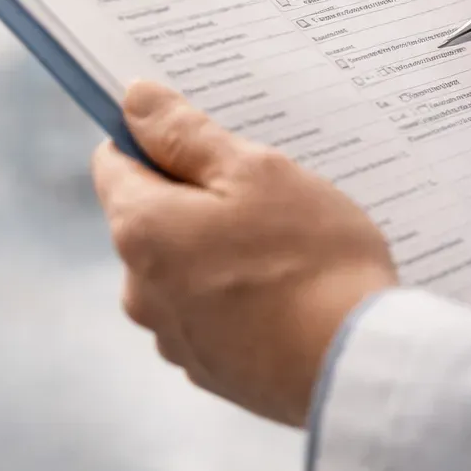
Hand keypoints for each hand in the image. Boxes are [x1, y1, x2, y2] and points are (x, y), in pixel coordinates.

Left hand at [91, 82, 398, 425]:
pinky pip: (211, 315)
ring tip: (286, 250)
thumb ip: (186, 133)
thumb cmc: (310, 258)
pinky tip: (288, 295)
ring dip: (218, 252)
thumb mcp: (255, 172)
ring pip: (183, 269)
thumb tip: (134, 99)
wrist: (355, 366)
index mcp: (141, 229)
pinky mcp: (210, 370)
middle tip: (265, 194)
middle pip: (152, 218)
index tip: (205, 138)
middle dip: (197, 199)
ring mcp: (174, 338)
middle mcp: (139, 290)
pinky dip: (238, 299)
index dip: (155, 139)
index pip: (114, 162)